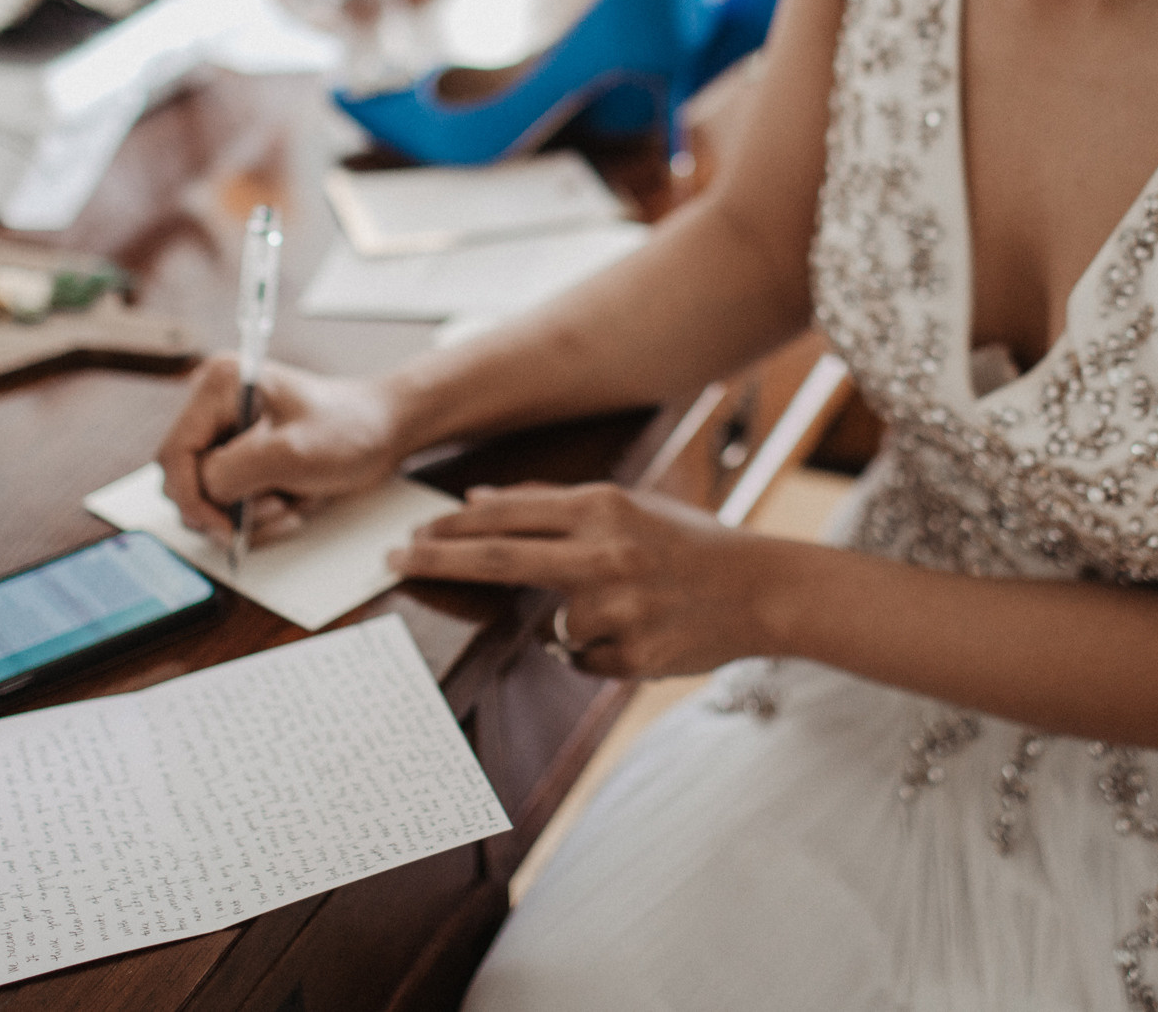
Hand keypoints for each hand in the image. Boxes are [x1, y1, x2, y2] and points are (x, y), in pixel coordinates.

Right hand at [156, 356, 402, 539]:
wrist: (385, 433)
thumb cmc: (349, 428)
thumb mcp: (293, 451)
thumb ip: (235, 472)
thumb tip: (204, 496)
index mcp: (219, 387)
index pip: (174, 454)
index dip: (190, 497)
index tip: (222, 526)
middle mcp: (215, 411)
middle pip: (186, 482)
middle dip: (230, 507)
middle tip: (276, 504)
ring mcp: (228, 439)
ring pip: (209, 502)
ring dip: (251, 516)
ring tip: (293, 502)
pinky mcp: (242, 464)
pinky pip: (232, 508)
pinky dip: (262, 518)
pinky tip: (295, 504)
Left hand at [387, 483, 782, 678]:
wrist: (762, 589)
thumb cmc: (688, 543)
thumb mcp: (625, 505)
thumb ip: (551, 505)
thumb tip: (477, 500)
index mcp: (603, 508)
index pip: (505, 517)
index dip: (451, 526)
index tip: (410, 533)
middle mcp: (605, 554)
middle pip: (498, 559)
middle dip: (438, 557)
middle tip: (395, 559)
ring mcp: (617, 609)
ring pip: (554, 623)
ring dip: (577, 620)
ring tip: (634, 606)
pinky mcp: (630, 656)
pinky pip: (585, 658)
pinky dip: (602, 649)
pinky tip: (645, 630)